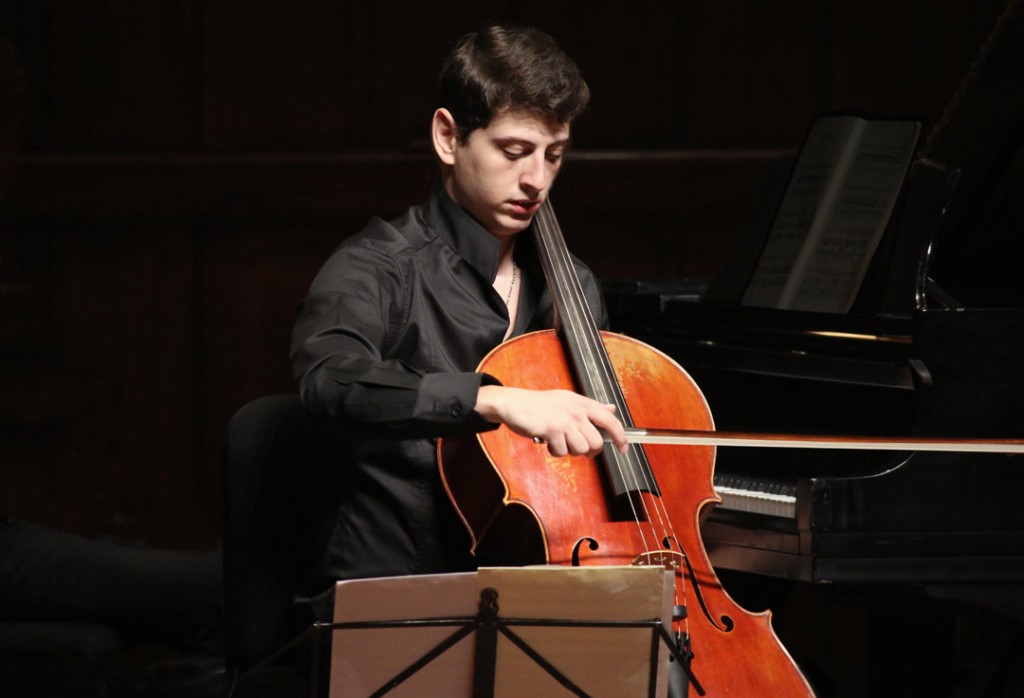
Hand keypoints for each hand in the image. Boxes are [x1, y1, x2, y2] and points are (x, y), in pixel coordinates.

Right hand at [475, 385, 628, 457]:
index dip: (621, 437)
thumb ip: (591, 407)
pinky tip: (547, 441)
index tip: (623, 448)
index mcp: (583, 403)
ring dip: (569, 451)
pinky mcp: (552, 430)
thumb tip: (612, 409)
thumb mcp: (568, 400)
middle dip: (588, 451)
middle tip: (576, 447)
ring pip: (581, 449)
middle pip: (596, 442)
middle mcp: (577, 410)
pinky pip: (562, 452)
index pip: (610, 420)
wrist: (514, 403)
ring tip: (558, 442)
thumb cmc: (540, 404)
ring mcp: (565, 420)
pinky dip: (555, 451)